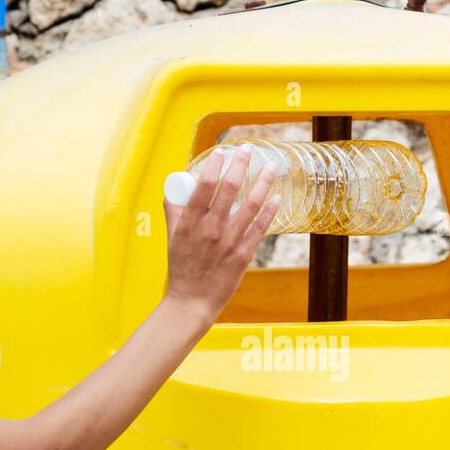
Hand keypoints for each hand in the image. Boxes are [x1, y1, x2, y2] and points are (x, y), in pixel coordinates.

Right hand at [163, 146, 279, 324]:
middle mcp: (210, 230)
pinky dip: (270, 211)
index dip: (216, 165)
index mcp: (190, 223)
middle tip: (248, 148)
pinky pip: (260, 228)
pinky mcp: (243, 255)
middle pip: (229, 189)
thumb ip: (174, 211)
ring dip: (263, 183)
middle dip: (241, 165)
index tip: (224, 151)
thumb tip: (174, 188)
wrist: (192, 301)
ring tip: (272, 167)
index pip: (204, 186)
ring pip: (250, 205)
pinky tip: (277, 198)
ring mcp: (228, 242)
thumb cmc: (181, 268)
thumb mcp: (172, 237)